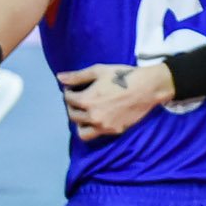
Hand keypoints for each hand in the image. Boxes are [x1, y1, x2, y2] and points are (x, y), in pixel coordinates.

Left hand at [58, 62, 176, 139]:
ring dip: (79, 122)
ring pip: (81, 131)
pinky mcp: (114, 131)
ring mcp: (103, 126)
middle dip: (72, 106)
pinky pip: (96, 135)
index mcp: (86, 100)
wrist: (147, 88)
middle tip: (77, 99)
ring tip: (84, 112)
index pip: (68, 99)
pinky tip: (96, 117)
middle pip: (72, 115)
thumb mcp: (98, 71)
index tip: (72, 89)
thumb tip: (59, 77)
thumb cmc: (122, 76)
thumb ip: (77, 76)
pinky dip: (92, 128)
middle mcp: (93, 116)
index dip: (68, 92)